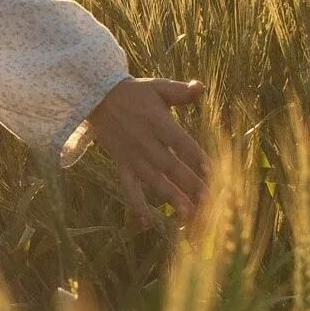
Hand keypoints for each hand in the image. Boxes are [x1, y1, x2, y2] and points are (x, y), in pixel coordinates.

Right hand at [85, 77, 208, 222]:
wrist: (98, 98)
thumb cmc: (135, 92)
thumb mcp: (157, 87)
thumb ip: (180, 91)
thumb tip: (200, 87)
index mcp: (157, 122)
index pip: (181, 143)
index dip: (196, 157)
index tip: (211, 171)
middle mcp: (146, 143)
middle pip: (171, 166)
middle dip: (190, 184)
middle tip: (209, 201)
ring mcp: (133, 157)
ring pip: (154, 180)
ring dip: (171, 197)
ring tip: (188, 215)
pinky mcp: (122, 165)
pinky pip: (128, 188)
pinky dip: (136, 205)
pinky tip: (147, 223)